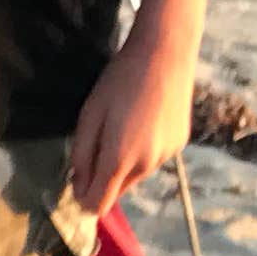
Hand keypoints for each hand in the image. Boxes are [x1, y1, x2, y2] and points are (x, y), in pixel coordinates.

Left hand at [67, 35, 191, 218]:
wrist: (166, 52)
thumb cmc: (120, 80)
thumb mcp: (89, 115)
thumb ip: (81, 156)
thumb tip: (78, 187)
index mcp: (120, 158)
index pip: (98, 204)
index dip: (84, 198)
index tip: (77, 181)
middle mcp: (146, 164)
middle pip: (117, 190)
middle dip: (104, 177)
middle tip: (100, 140)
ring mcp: (166, 155)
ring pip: (136, 175)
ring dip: (124, 163)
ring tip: (124, 125)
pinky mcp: (179, 144)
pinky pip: (153, 160)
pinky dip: (144, 150)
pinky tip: (144, 120)